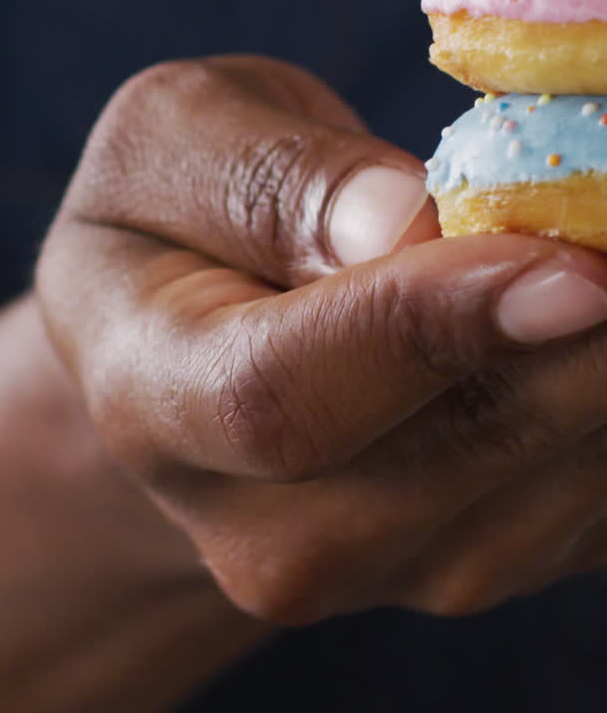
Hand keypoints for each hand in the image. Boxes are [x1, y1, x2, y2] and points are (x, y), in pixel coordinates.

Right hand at [38, 55, 606, 623]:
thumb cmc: (181, 222)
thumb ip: (271, 176)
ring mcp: (379, 569)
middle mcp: (262, 529)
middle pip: (454, 456)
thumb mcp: (177, 143)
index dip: (429, 333)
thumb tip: (403, 222)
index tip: (570, 269)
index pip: (284, 398)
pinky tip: (604, 326)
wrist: (196, 361)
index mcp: (152, 400)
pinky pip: (594, 507)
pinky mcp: (472, 566)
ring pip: (554, 488)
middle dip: (589, 349)